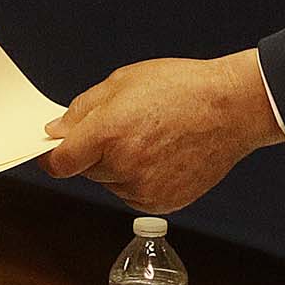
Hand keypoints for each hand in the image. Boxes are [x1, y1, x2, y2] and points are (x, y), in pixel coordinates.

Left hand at [41, 52, 283, 212]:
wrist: (232, 108)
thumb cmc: (183, 88)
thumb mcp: (122, 81)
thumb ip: (82, 110)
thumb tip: (57, 131)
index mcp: (109, 133)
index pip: (60, 162)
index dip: (52, 156)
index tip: (53, 151)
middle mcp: (124, 166)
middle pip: (85, 171)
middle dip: (94, 152)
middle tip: (125, 127)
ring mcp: (144, 189)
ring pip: (110, 183)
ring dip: (118, 167)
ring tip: (151, 139)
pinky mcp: (162, 203)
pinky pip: (133, 195)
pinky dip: (139, 180)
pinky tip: (162, 156)